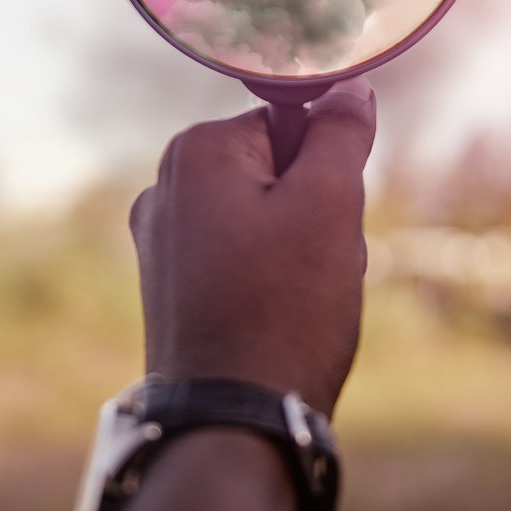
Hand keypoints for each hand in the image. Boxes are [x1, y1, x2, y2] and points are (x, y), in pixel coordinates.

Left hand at [130, 78, 375, 415]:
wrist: (235, 423)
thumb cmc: (285, 310)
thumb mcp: (330, 205)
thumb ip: (340, 134)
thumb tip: (348, 87)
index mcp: (196, 152)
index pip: (290, 124)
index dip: (327, 169)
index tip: (330, 217)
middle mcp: (165, 189)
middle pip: (277, 172)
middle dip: (316, 213)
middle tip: (320, 266)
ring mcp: (162, 243)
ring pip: (266, 221)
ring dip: (302, 252)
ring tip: (302, 302)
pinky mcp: (171, 291)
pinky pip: (243, 262)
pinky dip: (273, 284)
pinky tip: (280, 323)